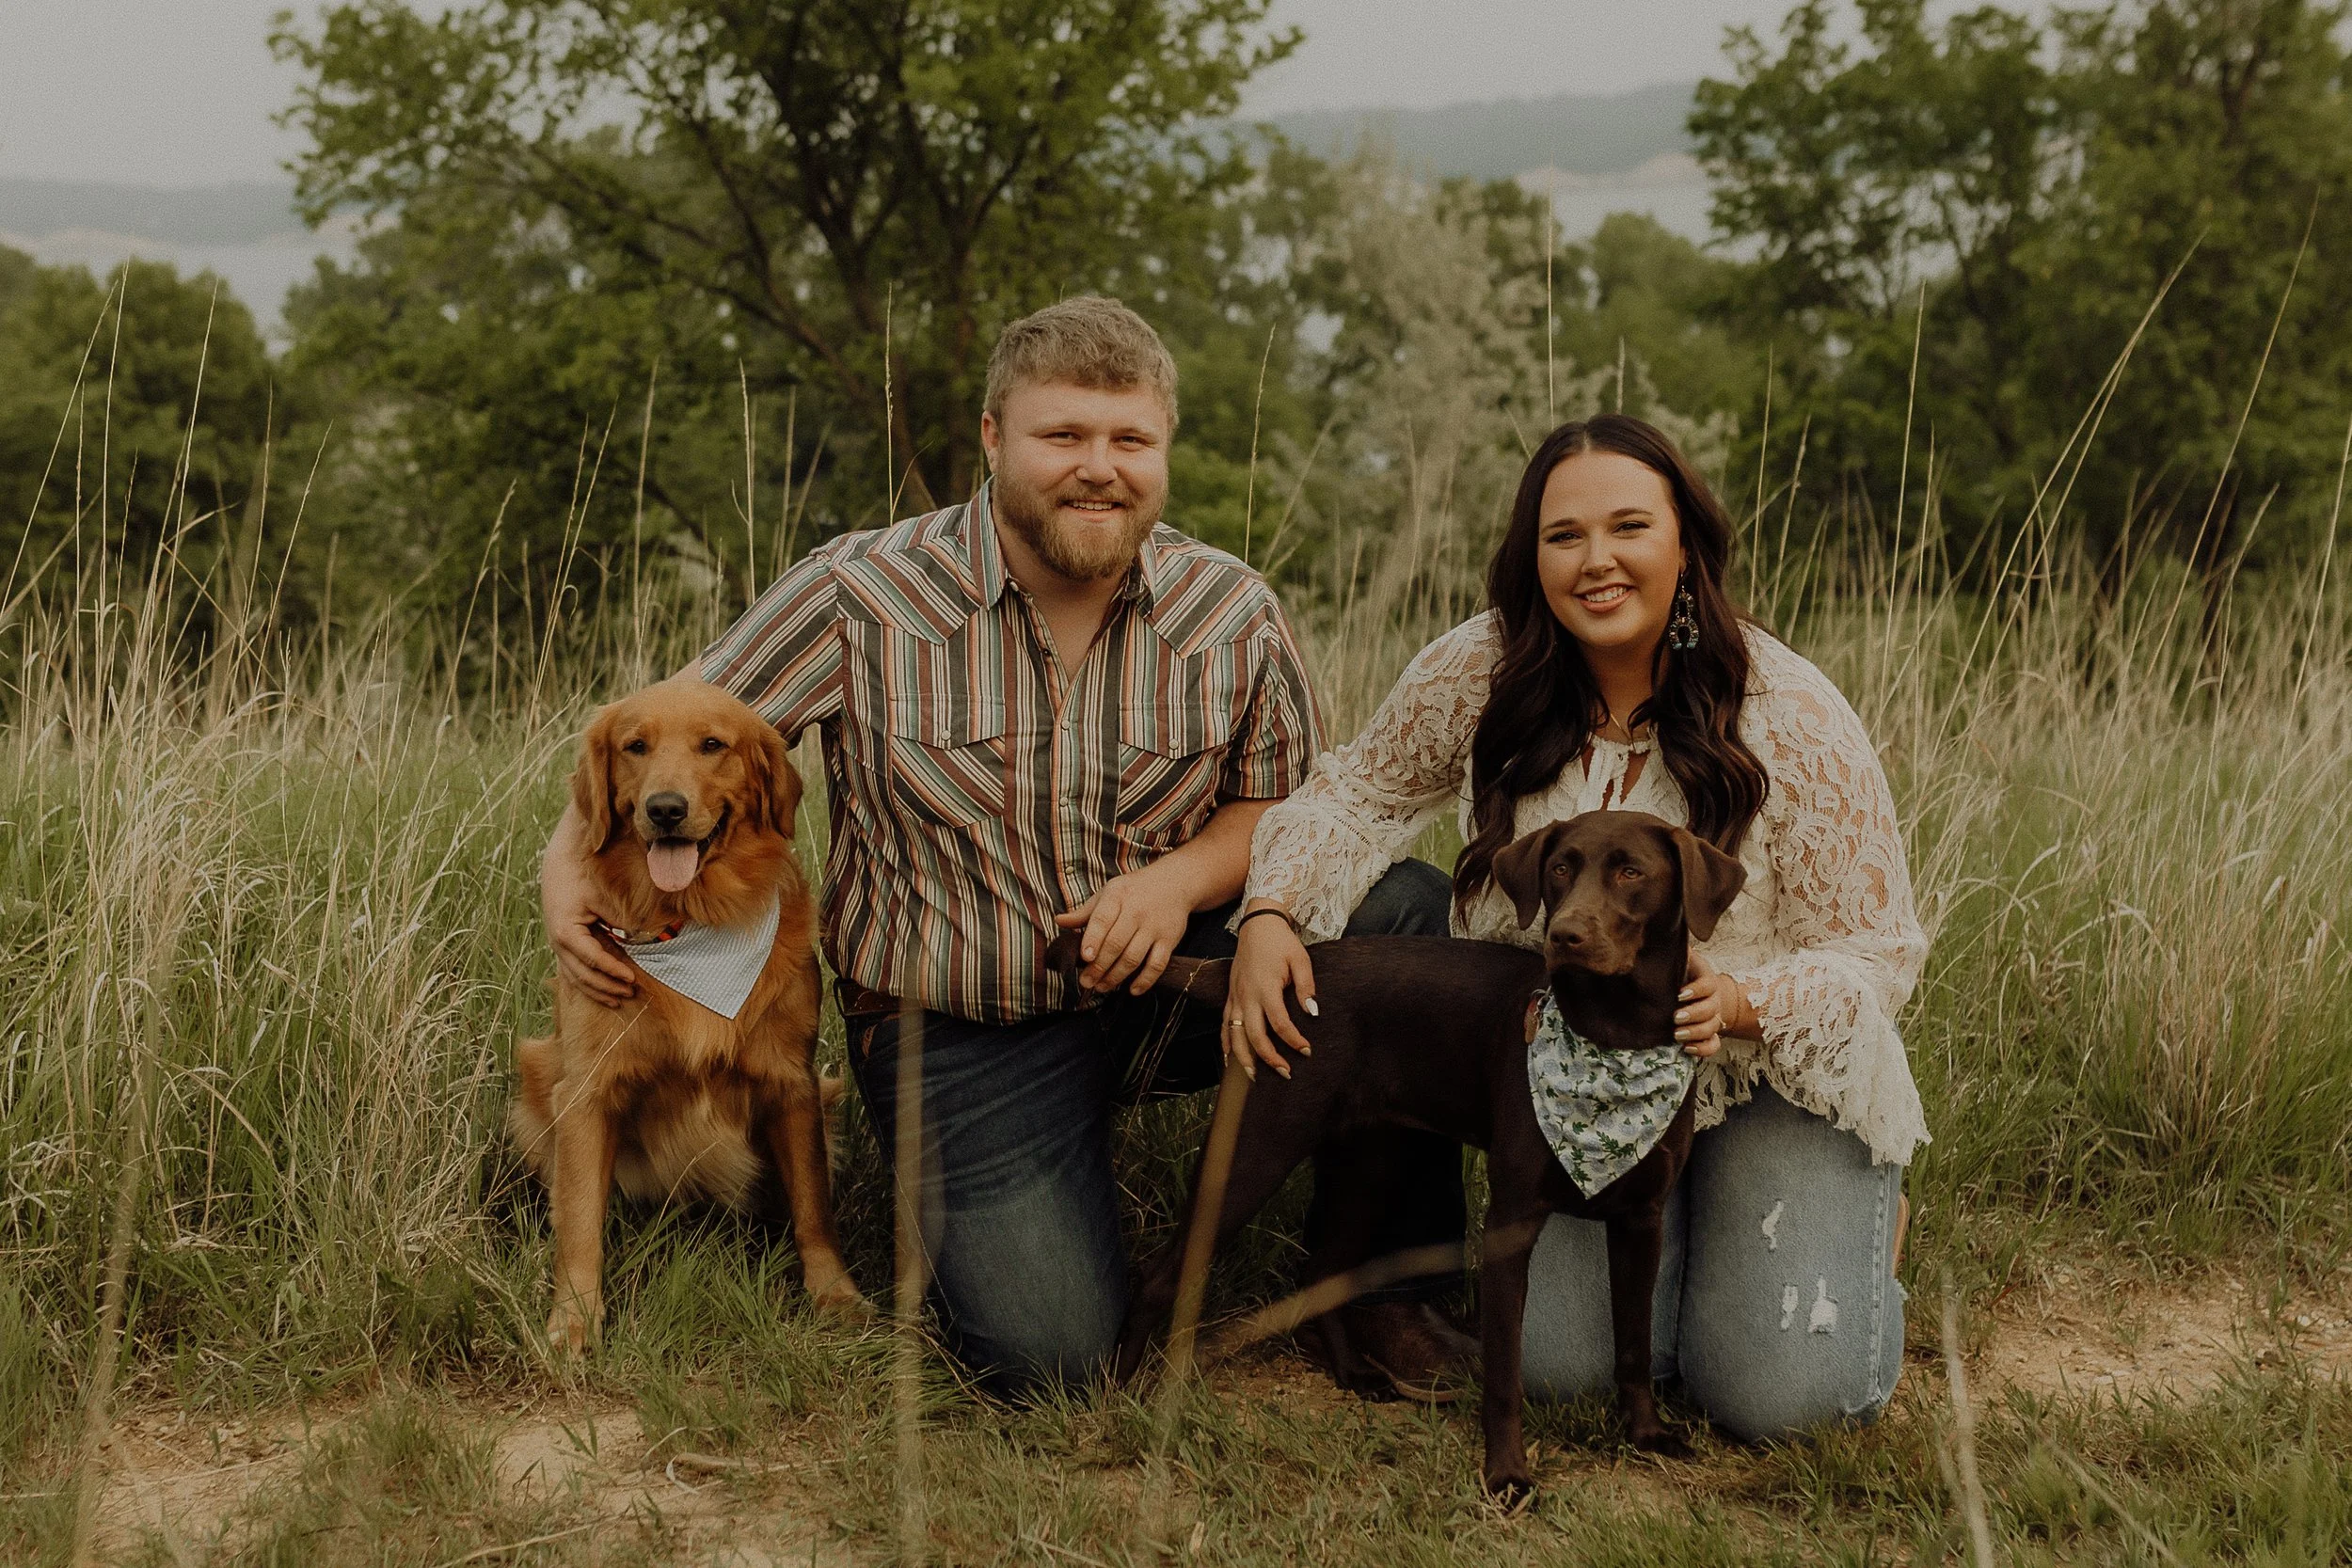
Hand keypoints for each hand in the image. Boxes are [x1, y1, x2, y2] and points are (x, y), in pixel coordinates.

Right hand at [542, 812, 635, 1006]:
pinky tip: (603, 990)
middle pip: (581, 974)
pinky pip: (572, 968)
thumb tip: (641, 943)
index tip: (632, 980)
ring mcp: (556, 942)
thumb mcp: (607, 899)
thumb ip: (622, 922)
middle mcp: (556, 940)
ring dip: (597, 988)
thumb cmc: (587, 876)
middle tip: (630, 993)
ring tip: (619, 998)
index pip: (592, 959)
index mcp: (565, 930)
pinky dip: (588, 980)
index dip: (612, 972)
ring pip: (575, 975)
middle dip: (606, 986)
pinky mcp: (561, 940)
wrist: (564, 858)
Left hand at [1054, 859, 1195, 995]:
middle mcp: (1137, 911)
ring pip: (1134, 957)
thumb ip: (1085, 911)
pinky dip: (1145, 980)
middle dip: (1099, 966)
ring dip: (1116, 976)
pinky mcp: (1170, 940)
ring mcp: (1154, 927)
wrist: (1175, 883)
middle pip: (1116, 943)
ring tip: (1102, 987)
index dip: (1093, 939)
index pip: (1103, 919)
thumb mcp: (1109, 893)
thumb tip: (1059, 921)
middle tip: (1086, 982)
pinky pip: (1158, 964)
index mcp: (1117, 896)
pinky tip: (1132, 990)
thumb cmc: (1135, 890)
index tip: (1084, 957)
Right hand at [1225, 904, 1316, 1079]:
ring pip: (1234, 1034)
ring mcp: (1235, 997)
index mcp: (1265, 987)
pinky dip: (1226, 1043)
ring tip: (1254, 1076)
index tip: (1306, 1050)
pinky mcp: (1230, 996)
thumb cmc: (1281, 942)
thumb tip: (1312, 1013)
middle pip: (1253, 1035)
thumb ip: (1307, 987)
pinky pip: (1224, 1024)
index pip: (1279, 1022)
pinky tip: (1230, 1059)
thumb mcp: (1300, 959)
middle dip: (1268, 1058)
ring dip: (1243, 1058)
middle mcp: (1246, 995)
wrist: (1258, 924)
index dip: (1293, 1040)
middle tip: (1285, 1073)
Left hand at [1674, 949, 1753, 1057]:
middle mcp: (1712, 1001)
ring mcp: (1712, 1019)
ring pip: (1711, 1029)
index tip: (1679, 993)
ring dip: (1695, 1033)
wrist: (1698, 993)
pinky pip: (1713, 1046)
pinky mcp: (1709, 1034)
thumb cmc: (1684, 974)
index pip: (1708, 985)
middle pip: (1710, 1010)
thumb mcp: (1682, 959)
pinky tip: (1687, 1049)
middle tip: (1675, 1017)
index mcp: (1706, 981)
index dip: (1696, 990)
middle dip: (1693, 1014)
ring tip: (1676, 1034)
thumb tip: (1660, 930)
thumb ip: (1676, 950)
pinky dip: (1703, 1049)